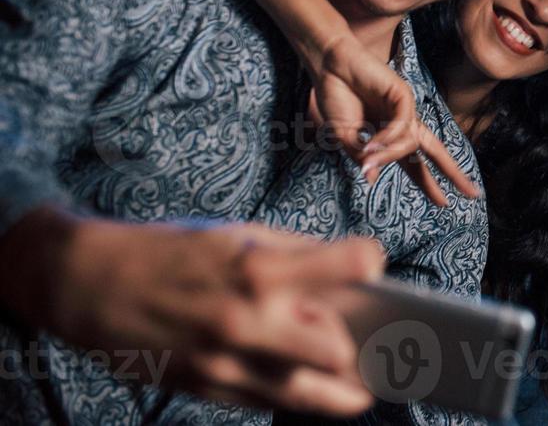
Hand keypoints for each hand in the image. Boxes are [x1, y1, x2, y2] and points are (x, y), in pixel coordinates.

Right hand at [33, 213, 382, 414]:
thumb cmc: (171, 252)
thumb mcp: (239, 234)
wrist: (88, 285)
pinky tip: (307, 383)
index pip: (348, 266)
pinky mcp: (206, 388)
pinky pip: (269, 401)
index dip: (368, 262)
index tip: (371, 265)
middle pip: (337, 352)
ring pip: (307, 395)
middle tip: (362, 339)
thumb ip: (297, 254)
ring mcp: (225, 362)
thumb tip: (349, 273)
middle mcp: (246, 320)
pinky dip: (294, 393)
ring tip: (359, 385)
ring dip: (339, 391)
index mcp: (259, 269)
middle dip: (354, 346)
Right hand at [308, 33, 480, 205]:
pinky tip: (372, 143)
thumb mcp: (344, 138)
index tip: (444, 203)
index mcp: (390, 138)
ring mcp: (405, 110)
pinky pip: (403, 124)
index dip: (427, 184)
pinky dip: (388, 137)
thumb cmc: (336, 98)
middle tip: (472, 194)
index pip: (415, 165)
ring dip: (389, 154)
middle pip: (435, 152)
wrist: (329, 68)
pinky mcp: (403, 95)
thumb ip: (361, 157)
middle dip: (453, 173)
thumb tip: (372, 178)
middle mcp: (403, 125)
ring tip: (368, 157)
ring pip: (410, 142)